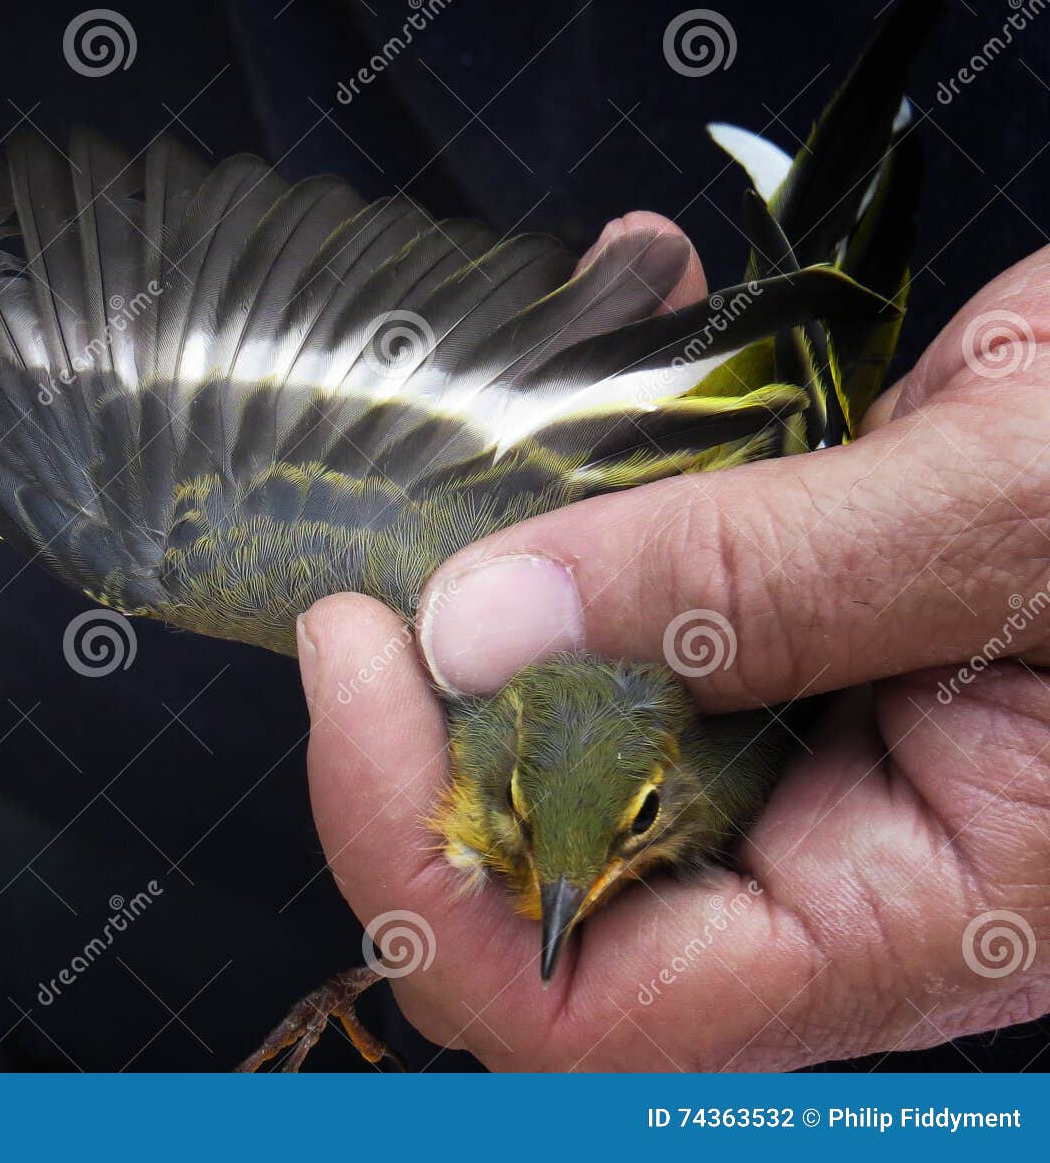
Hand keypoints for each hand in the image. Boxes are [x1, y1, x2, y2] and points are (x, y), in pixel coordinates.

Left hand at [300, 220, 1049, 1069]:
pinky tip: (641, 333)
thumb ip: (753, 584)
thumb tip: (484, 628)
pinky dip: (609, 488)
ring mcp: (810, 760)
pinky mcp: (799, 651)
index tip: (356, 660)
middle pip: (534, 875)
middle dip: (425, 721)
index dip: (421, 855)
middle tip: (385, 564)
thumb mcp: (1023, 514)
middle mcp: (837, 869)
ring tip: (516, 436)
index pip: (582, 1006)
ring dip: (507, 584)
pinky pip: (643, 606)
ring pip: (563, 732)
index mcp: (913, 918)